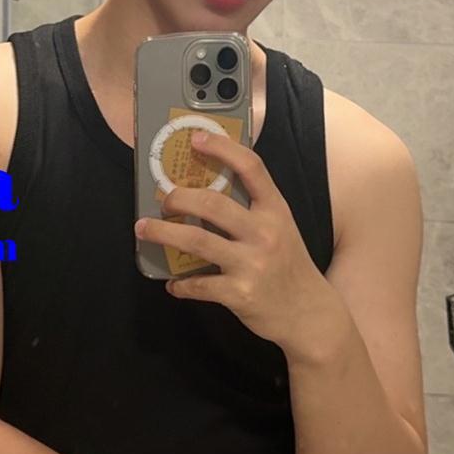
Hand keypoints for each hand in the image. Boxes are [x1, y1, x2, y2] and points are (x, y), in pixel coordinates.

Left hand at [133, 129, 335, 351]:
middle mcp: (265, 232)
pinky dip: (181, 284)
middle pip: (211, 203)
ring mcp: (252, 263)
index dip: (222, 149)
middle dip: (177, 198)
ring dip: (162, 233)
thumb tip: (205, 191)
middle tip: (163, 202)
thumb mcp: (281, 229)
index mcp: (276, 210)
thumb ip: (253, 210)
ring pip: (196, 240)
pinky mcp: (240, 293)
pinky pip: (199, 284)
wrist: (310, 315)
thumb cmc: (289, 266)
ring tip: (143, 230)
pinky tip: (173, 284)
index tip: (196, 139)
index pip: (251, 168)